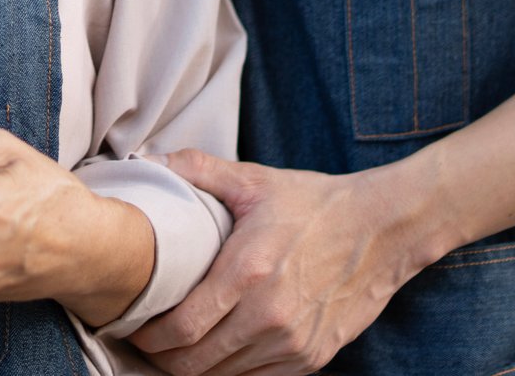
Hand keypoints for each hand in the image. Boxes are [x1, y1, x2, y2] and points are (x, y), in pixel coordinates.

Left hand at [130, 149, 422, 375]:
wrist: (383, 230)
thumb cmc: (316, 204)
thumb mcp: (255, 180)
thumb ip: (199, 170)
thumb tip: (150, 160)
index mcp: (248, 272)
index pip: (182, 327)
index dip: (149, 336)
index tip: (131, 326)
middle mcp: (269, 315)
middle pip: (197, 362)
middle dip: (162, 357)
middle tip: (145, 341)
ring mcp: (293, 342)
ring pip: (225, 375)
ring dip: (194, 367)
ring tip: (175, 348)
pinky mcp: (313, 356)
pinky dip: (231, 371)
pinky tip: (217, 352)